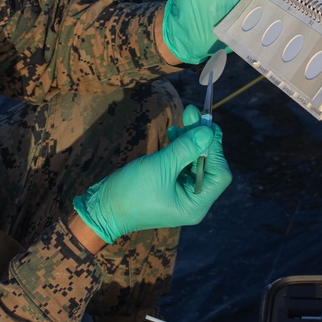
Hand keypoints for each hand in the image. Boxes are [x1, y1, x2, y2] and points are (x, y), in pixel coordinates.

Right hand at [73, 112, 231, 243]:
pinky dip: (180, 148)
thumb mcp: (160, 167)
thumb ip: (186, 149)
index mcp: (196, 205)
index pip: (219, 175)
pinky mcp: (170, 185)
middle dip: (201, 140)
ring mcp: (181, 193)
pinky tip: (173, 133)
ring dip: (189, 140)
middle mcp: (193, 201)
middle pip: (208, 166)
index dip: (215, 149)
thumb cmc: (131, 192)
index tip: (207, 126)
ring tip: (180, 121)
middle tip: (193, 113)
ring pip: (194, 162)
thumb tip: (208, 132)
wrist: (102, 208)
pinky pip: (182, 164)